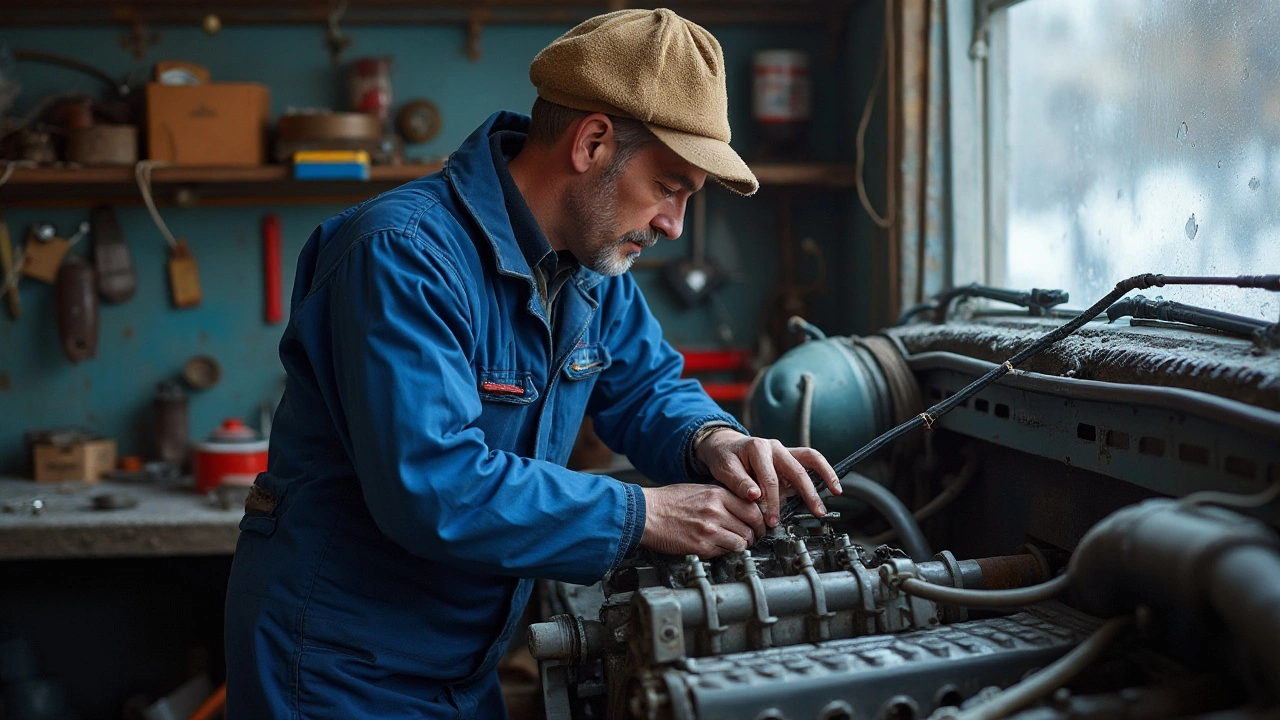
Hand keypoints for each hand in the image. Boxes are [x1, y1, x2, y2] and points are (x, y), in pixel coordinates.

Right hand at [640, 484, 765, 558]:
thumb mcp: (698, 490)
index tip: (758, 524)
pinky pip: (726, 552)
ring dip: (742, 546)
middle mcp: (716, 511)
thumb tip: (741, 509)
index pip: (752, 508)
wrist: (645, 514)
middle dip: (754, 534)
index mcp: (716, 494)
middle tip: (751, 537)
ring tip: (735, 545)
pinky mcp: (701, 546)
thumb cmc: (667, 502)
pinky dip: (727, 552)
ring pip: (742, 542)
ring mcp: (709, 529)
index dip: (758, 519)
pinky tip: (720, 548)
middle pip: (751, 526)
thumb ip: (721, 498)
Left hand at [694, 429, 840, 527]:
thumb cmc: (724, 457)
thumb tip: (755, 496)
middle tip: (816, 511)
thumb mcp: (724, 468)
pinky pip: (810, 463)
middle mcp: (775, 447)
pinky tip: (832, 485)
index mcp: (758, 448)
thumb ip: (739, 483)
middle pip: (796, 469)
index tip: (771, 519)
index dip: (772, 502)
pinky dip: (823, 472)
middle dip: (808, 492)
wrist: (724, 447)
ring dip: (825, 476)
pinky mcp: (789, 460)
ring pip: (810, 459)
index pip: (770, 479)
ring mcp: (785, 452)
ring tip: (836, 492)